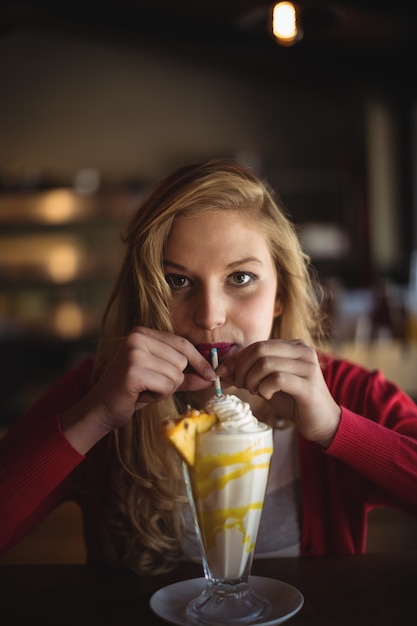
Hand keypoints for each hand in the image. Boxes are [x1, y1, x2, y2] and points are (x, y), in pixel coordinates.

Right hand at [61, 327, 214, 451]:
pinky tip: (140, 395)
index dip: (199, 360)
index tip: (211, 375)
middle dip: (174, 379)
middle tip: (152, 386)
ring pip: (176, 374)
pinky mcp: (133, 371)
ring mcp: (134, 353)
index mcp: (142, 333)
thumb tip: (211, 376)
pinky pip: (166, 386)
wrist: (100, 410)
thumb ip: (185, 376)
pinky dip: (158, 396)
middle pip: (181, 360)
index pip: (182, 343)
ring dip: (165, 389)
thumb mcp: (161, 379)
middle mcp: (137, 338)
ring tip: (144, 390)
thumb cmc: (131, 393)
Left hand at [216, 339, 340, 446]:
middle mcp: (303, 351)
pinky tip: (268, 395)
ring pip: (266, 363)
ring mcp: (308, 367)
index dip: (237, 358)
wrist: (323, 422)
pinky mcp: (308, 385)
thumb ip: (249, 375)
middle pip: (260, 350)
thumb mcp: (267, 384)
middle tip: (241, 385)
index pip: (258, 345)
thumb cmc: (294, 401)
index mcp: (294, 346)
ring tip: (255, 391)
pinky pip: (277, 379)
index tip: (223, 372)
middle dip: (242, 368)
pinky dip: (265, 388)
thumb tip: (222, 371)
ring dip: (252, 379)